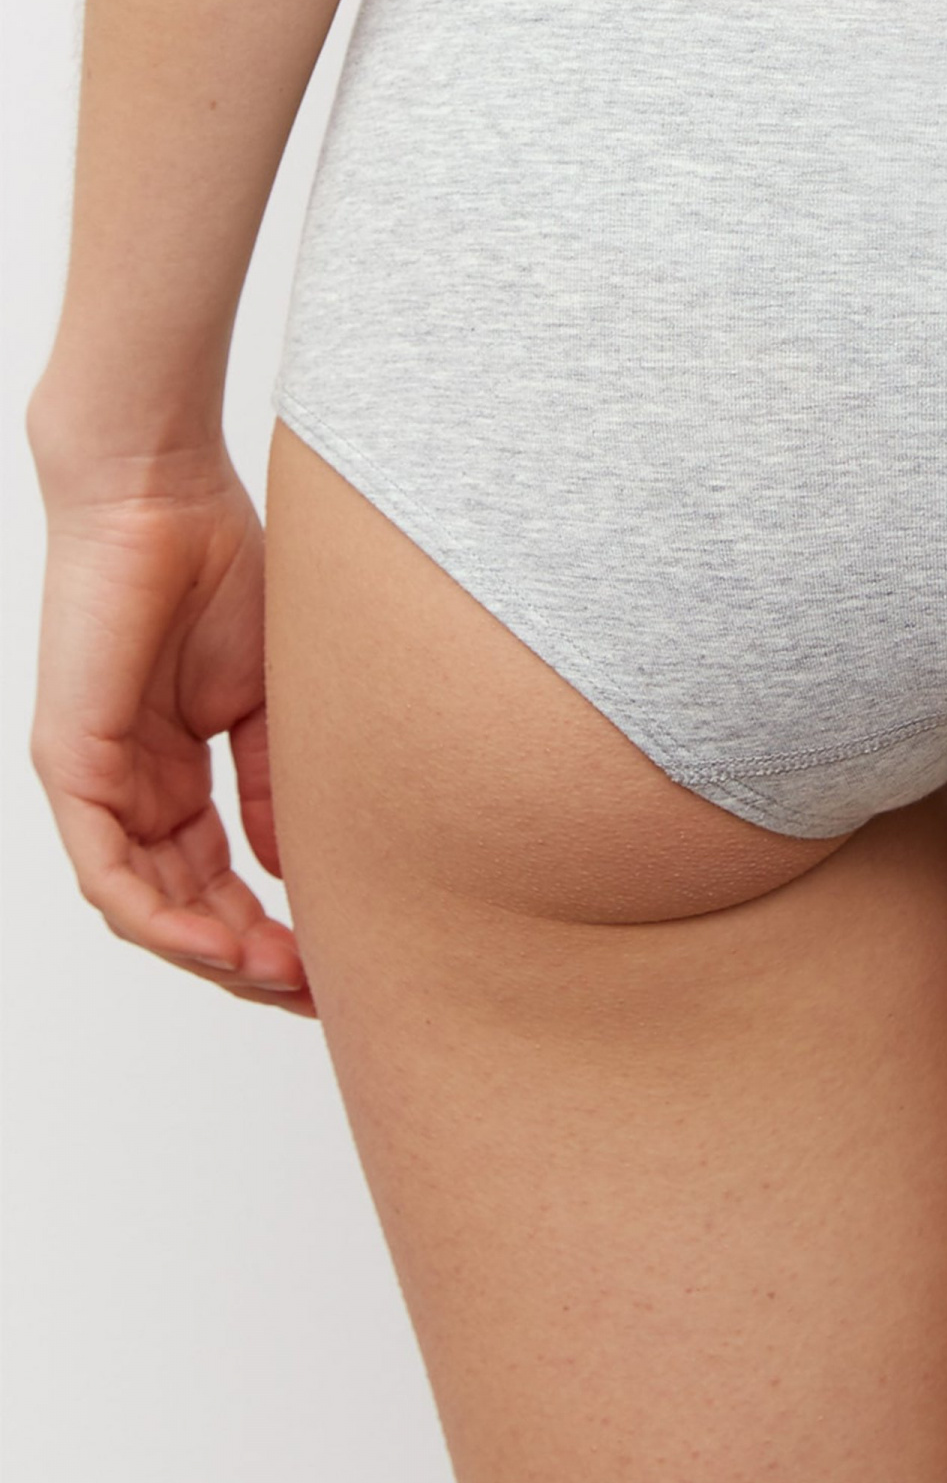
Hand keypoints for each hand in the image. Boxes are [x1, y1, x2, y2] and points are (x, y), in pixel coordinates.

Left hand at [30, 447, 310, 1008]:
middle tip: (318, 991)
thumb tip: (293, 871)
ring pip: (144, 907)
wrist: (162, 491)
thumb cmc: (221, 567)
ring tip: (283, 977)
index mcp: (172, 773)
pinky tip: (223, 943)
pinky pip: (106, 873)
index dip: (276, 931)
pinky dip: (163, 919)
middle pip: (184, 910)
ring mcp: (96, 781)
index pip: (217, 881)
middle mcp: (129, 789)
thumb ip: (274, 786)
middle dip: (252, 962)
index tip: (338, 961)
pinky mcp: (72, 764)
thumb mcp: (271, 700)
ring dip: (214, 954)